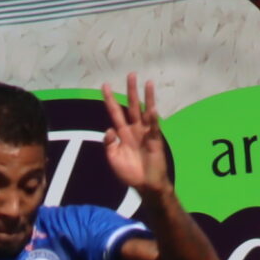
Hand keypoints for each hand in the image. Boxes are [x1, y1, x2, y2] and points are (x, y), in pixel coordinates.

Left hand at [102, 74, 172, 195]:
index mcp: (123, 134)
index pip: (115, 113)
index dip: (109, 100)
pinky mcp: (155, 141)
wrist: (145, 186)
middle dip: (131, 91)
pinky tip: (153, 110)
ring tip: (148, 82)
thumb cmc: (129, 172)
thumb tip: (109, 129)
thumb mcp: (113, 158)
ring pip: (146, 112)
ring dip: (147, 98)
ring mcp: (146, 134)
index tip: (104, 85)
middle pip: (132, 106)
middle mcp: (135, 130)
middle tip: (131, 74)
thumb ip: (108, 144)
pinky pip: (154, 129)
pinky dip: (154, 120)